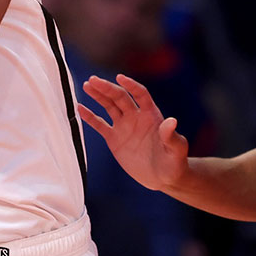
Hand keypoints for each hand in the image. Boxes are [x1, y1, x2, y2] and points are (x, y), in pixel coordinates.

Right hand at [77, 74, 188, 191]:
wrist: (162, 177)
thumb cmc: (174, 162)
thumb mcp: (176, 149)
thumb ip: (171, 136)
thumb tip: (172, 121)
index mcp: (151, 115)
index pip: (140, 94)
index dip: (131, 85)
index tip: (120, 78)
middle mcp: (136, 116)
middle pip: (120, 97)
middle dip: (107, 88)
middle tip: (93, 80)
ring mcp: (124, 126)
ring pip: (109, 106)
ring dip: (98, 95)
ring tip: (87, 85)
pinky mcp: (114, 139)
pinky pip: (100, 124)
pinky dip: (89, 116)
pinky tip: (80, 107)